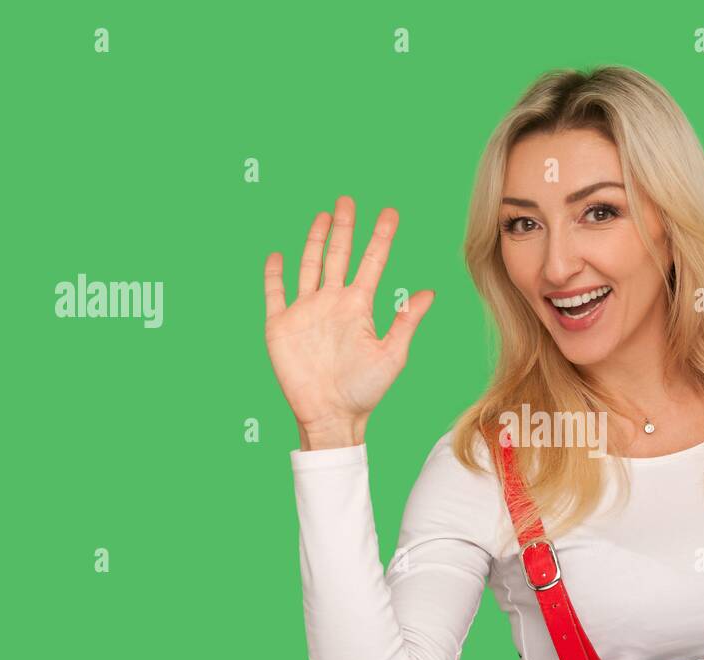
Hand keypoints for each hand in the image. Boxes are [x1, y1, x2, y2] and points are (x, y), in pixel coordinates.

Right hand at [263, 196, 434, 440]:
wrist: (331, 416)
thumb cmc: (365, 391)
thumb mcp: (392, 355)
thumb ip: (406, 321)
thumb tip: (429, 292)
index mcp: (359, 306)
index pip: (372, 262)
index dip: (381, 237)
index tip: (391, 213)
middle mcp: (333, 302)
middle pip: (339, 254)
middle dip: (344, 227)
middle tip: (349, 199)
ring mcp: (306, 311)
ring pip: (309, 265)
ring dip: (315, 241)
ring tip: (323, 215)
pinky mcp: (280, 324)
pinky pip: (275, 292)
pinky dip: (274, 273)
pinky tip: (277, 255)